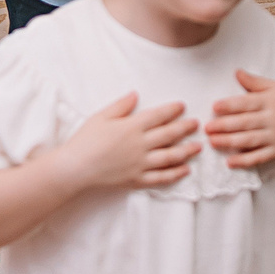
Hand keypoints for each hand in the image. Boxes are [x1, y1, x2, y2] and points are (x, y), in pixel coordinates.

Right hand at [54, 91, 197, 191]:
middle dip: (185, 128)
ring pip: (170, 156)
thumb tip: (136, 94)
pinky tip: (186, 170)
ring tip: (198, 146)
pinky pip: (161, 177)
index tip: (183, 106)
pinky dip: (175, 174)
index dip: (173, 110)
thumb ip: (121, 106)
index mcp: (132, 126)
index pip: (158, 115)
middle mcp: (140, 145)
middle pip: (169, 134)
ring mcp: (141, 164)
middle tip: (196, 124)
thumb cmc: (86, 140)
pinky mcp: (137, 179)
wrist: (76, 167)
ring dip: (186, 151)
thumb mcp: (101, 116)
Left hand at [203, 69, 274, 168]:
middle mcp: (272, 119)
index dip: (230, 105)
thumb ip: (254, 82)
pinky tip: (230, 162)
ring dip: (230, 142)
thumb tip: (236, 72)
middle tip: (206, 128)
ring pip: (250, 140)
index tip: (214, 106)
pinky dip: (245, 161)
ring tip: (213, 142)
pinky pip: (259, 157)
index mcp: (269, 101)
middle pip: (245, 123)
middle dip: (224, 126)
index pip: (247, 103)